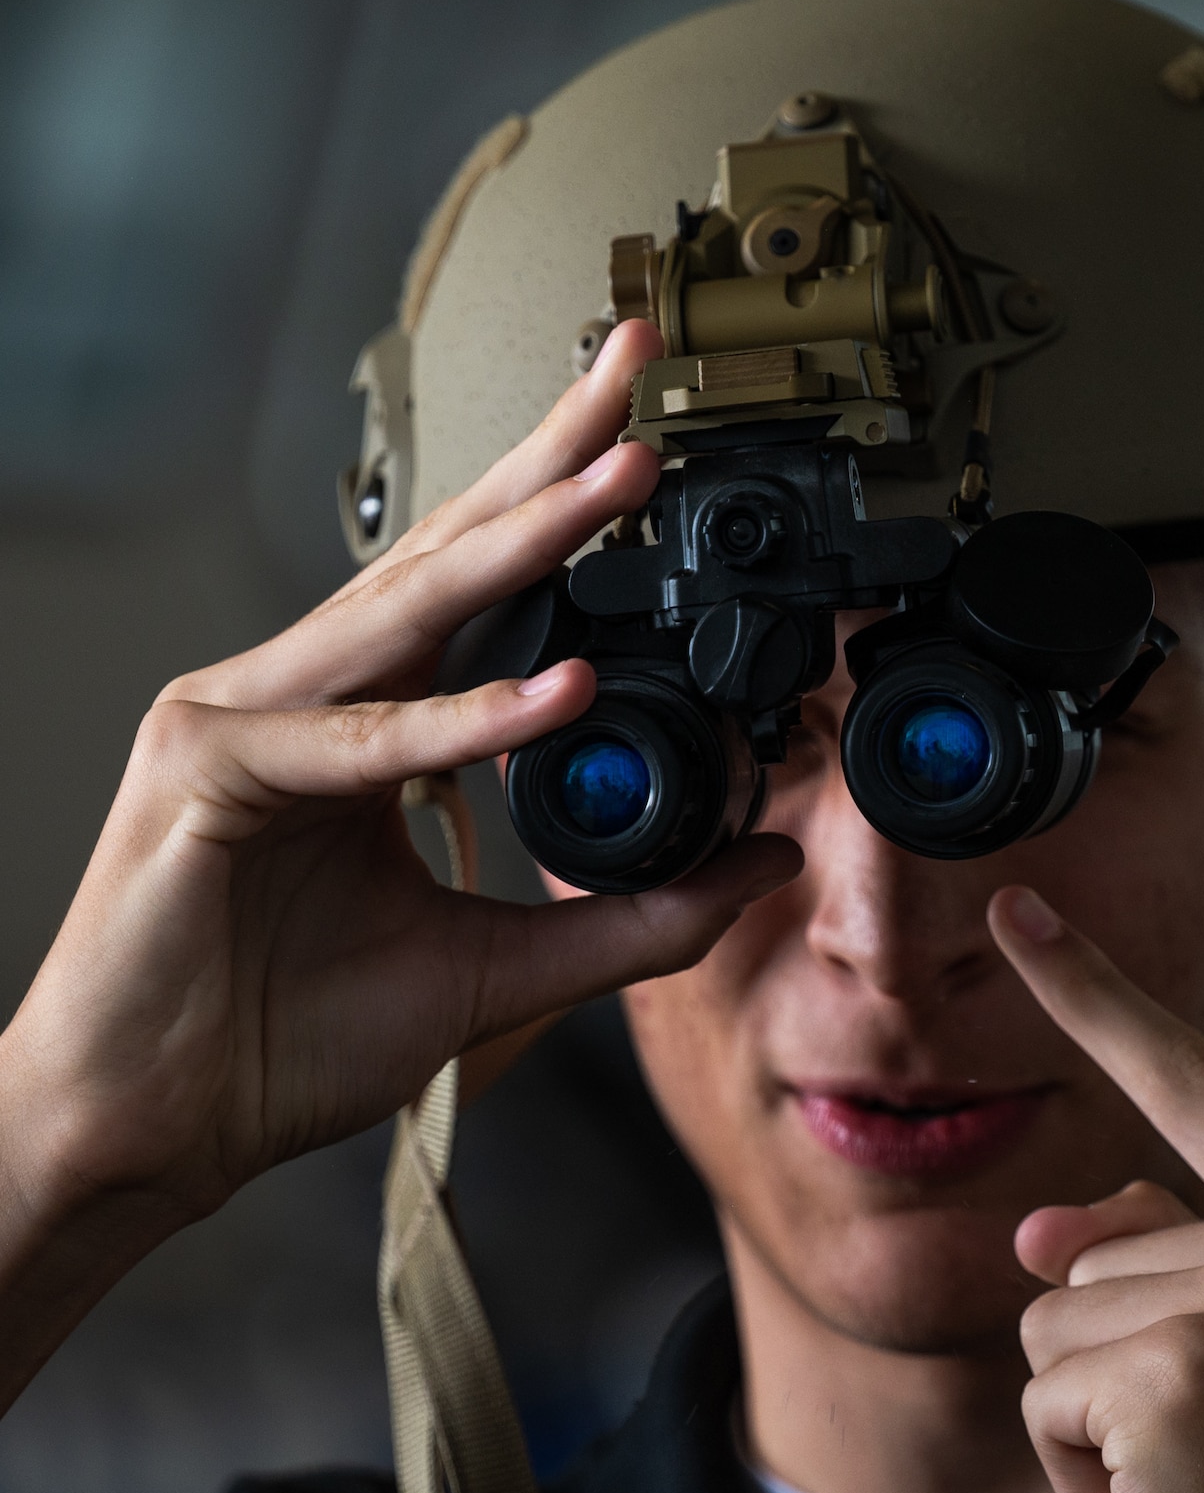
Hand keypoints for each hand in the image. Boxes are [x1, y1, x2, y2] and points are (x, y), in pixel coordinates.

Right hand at [0, 317, 799, 1405]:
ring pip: (402, 618)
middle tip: (637, 364)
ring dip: (521, 543)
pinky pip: (353, 746)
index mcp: (362, 725)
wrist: (154, 1127)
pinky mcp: (203, 775)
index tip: (651, 450)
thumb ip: (631, 922)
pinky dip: (454, 723)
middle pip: (443, 557)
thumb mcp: (497, 973)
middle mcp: (302, 696)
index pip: (476, 593)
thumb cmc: (284, 1040)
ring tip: (626, 478)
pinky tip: (556, 696)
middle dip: (548, 459)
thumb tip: (759, 865)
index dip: (558, 512)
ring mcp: (242, 720)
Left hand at [988, 884, 1203, 1492]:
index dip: (1098, 994)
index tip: (1018, 907)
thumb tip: (1044, 1228)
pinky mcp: (1182, 1369)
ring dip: (1089, 1423)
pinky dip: (1074, 1472)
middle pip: (1093, 1245)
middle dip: (1109, 1368)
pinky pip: (1041, 1385)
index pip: (1197, 1085)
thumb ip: (1158, 1267)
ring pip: (1051, 1314)